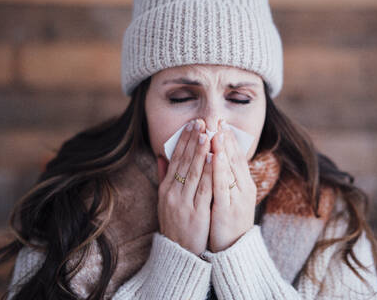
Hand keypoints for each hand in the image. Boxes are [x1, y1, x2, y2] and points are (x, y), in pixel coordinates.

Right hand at [156, 118, 212, 255]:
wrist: (178, 253)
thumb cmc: (175, 224)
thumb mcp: (164, 201)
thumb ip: (164, 177)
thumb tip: (162, 155)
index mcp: (166, 189)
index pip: (175, 160)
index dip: (183, 141)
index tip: (192, 125)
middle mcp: (173, 194)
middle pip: (184, 163)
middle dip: (193, 141)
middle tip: (201, 122)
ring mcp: (184, 204)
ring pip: (194, 173)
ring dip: (201, 153)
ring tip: (207, 134)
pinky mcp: (196, 214)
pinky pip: (204, 190)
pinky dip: (209, 174)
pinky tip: (214, 160)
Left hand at [208, 119, 256, 252]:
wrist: (233, 251)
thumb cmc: (227, 223)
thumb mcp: (228, 199)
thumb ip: (223, 180)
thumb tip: (216, 161)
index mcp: (244, 185)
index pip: (236, 158)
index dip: (229, 140)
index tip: (221, 124)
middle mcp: (244, 189)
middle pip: (234, 159)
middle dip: (226, 139)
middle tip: (219, 120)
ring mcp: (237, 199)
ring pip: (230, 170)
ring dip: (223, 149)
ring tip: (216, 132)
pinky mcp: (227, 209)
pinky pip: (222, 186)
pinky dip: (218, 170)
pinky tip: (214, 156)